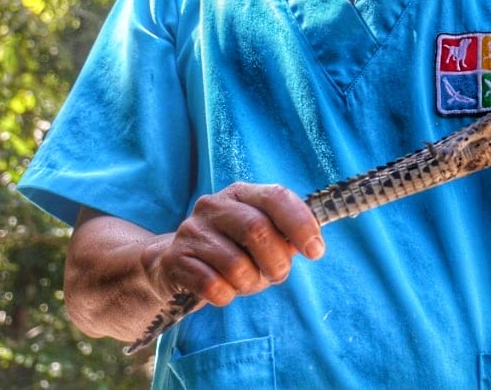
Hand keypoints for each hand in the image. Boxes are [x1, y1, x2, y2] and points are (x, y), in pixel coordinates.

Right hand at [140, 183, 324, 310]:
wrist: (173, 265)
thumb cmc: (229, 251)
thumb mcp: (259, 240)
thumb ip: (284, 238)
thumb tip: (311, 244)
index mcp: (240, 194)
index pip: (276, 196)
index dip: (301, 224)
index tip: (316, 251)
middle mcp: (213, 205)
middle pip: (258, 230)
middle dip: (276, 262)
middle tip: (277, 275)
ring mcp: (191, 231)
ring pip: (236, 265)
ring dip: (250, 284)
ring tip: (245, 283)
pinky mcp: (175, 259)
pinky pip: (213, 286)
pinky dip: (227, 296)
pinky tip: (223, 291)